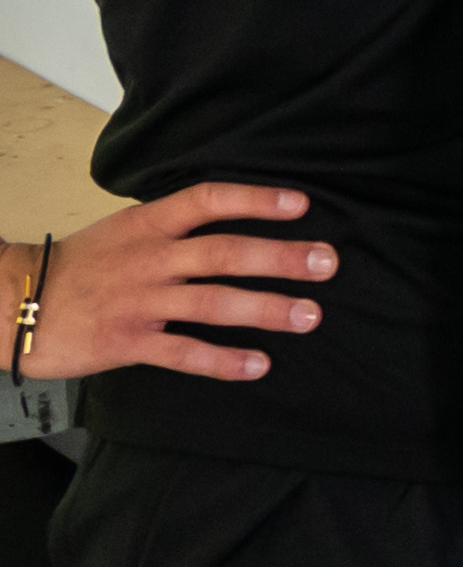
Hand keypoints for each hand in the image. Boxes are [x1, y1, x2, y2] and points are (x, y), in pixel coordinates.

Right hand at [18, 184, 335, 384]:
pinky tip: (258, 365)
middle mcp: (150, 258)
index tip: (302, 205)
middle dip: (280, 257)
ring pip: (212, 302)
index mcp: (148, 224)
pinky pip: (183, 352)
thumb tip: (236, 219)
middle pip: (224, 252)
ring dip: (266, 309)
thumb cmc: (79, 265)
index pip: (208, 201)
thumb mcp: (125, 229)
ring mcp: (139, 300)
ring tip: (310, 316)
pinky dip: (223, 360)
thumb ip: (175, 226)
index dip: (256, 200)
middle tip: (328, 262)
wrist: (11, 302)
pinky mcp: (127, 342)